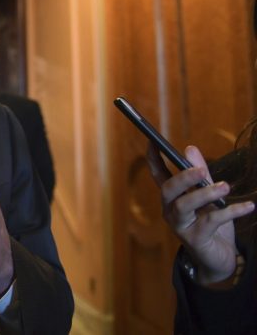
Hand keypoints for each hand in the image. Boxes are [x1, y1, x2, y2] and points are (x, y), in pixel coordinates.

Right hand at [147, 143, 254, 284]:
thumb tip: (189, 148)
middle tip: (201, 170)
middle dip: (182, 178)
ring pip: (185, 206)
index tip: (152, 142)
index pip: (158, 175)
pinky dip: (231, 212)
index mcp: (172, 197)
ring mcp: (181, 225)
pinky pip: (211, 221)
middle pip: (168, 190)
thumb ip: (200, 173)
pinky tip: (248, 206)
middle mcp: (171, 210)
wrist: (218, 258)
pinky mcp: (196, 239)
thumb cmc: (211, 224)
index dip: (154, 159)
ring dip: (204, 194)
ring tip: (224, 187)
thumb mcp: (208, 196)